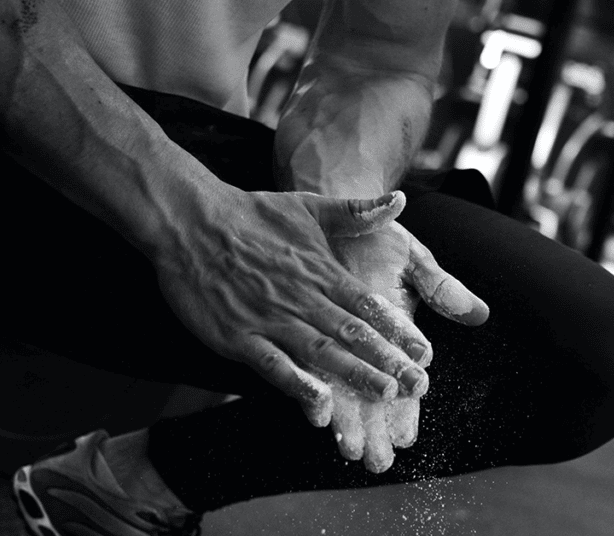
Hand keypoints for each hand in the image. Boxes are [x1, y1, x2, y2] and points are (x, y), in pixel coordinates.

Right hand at [151, 188, 432, 426]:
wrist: (189, 221)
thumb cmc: (250, 214)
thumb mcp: (308, 205)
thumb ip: (356, 211)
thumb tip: (400, 200)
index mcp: (322, 271)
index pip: (369, 306)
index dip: (398, 331)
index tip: (424, 352)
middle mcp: (303, 298)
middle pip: (354, 334)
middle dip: (389, 361)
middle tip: (417, 385)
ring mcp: (271, 319)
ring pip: (321, 352)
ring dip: (355, 375)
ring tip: (384, 394)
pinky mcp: (238, 337)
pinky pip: (273, 365)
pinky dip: (296, 385)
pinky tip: (318, 405)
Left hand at [326, 221, 488, 471]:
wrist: (331, 207)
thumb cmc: (374, 233)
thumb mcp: (410, 255)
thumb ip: (439, 286)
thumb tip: (478, 314)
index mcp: (394, 329)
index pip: (404, 377)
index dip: (405, 408)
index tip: (406, 438)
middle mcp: (365, 342)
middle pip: (373, 395)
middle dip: (376, 430)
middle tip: (378, 462)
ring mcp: (334, 339)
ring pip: (344, 390)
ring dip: (349, 424)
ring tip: (352, 454)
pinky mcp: (304, 330)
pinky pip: (309, 367)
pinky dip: (315, 395)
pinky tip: (319, 421)